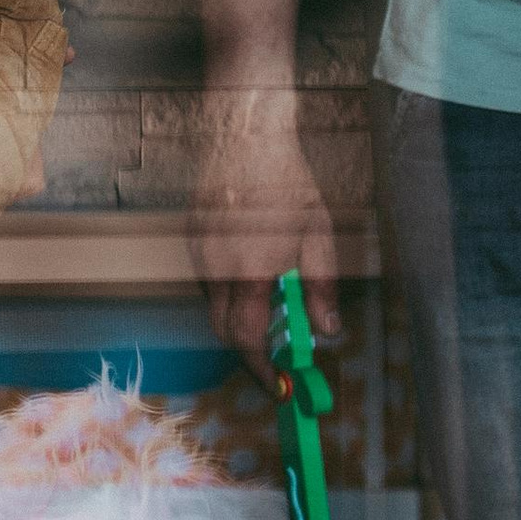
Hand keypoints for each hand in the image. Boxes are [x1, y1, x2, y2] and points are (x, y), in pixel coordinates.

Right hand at [191, 105, 339, 378]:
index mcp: (251, 271)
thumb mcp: (318, 234)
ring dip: (241, 318)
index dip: (263, 370)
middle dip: (251, 352)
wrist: (244, 133)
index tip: (281, 386)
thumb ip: (321, 288)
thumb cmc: (285, 180)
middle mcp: (218, 268)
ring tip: (272, 307)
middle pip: (225, 332)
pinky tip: (253, 270)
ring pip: (215, 306)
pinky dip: (229, 291)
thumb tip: (328, 331)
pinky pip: (208, 279)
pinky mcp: (192, 237)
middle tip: (279, 358)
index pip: (248, 340)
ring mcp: (200, 252)